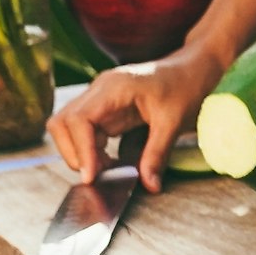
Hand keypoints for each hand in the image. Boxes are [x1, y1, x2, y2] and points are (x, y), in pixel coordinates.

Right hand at [47, 43, 221, 194]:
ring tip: (105, 171)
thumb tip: (149, 185)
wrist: (193, 69)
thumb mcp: (174, 122)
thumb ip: (157, 154)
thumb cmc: (186, 86)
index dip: (80, 150)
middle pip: (63, 122)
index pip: (78, 119)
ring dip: (80, 152)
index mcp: (114, 87)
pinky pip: (84, 131)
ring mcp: (99, 99)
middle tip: (96, 176)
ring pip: (69, 128)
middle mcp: (99, 90)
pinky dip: (90, 150)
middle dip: (73, 153)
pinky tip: (109, 163)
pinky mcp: (104, 109)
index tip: (91, 176)